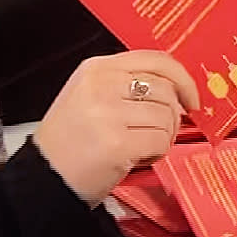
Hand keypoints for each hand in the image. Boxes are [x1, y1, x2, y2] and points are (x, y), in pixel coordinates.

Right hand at [31, 50, 195, 204]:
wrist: (44, 177)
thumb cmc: (70, 141)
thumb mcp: (90, 96)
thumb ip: (127, 84)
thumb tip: (176, 89)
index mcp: (96, 68)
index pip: (156, 60)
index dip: (183, 78)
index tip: (191, 97)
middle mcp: (102, 85)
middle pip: (167, 91)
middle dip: (170, 116)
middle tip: (154, 132)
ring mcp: (109, 113)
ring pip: (167, 117)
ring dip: (162, 137)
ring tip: (139, 147)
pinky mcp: (118, 142)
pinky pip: (161, 141)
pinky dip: (157, 153)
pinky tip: (136, 158)